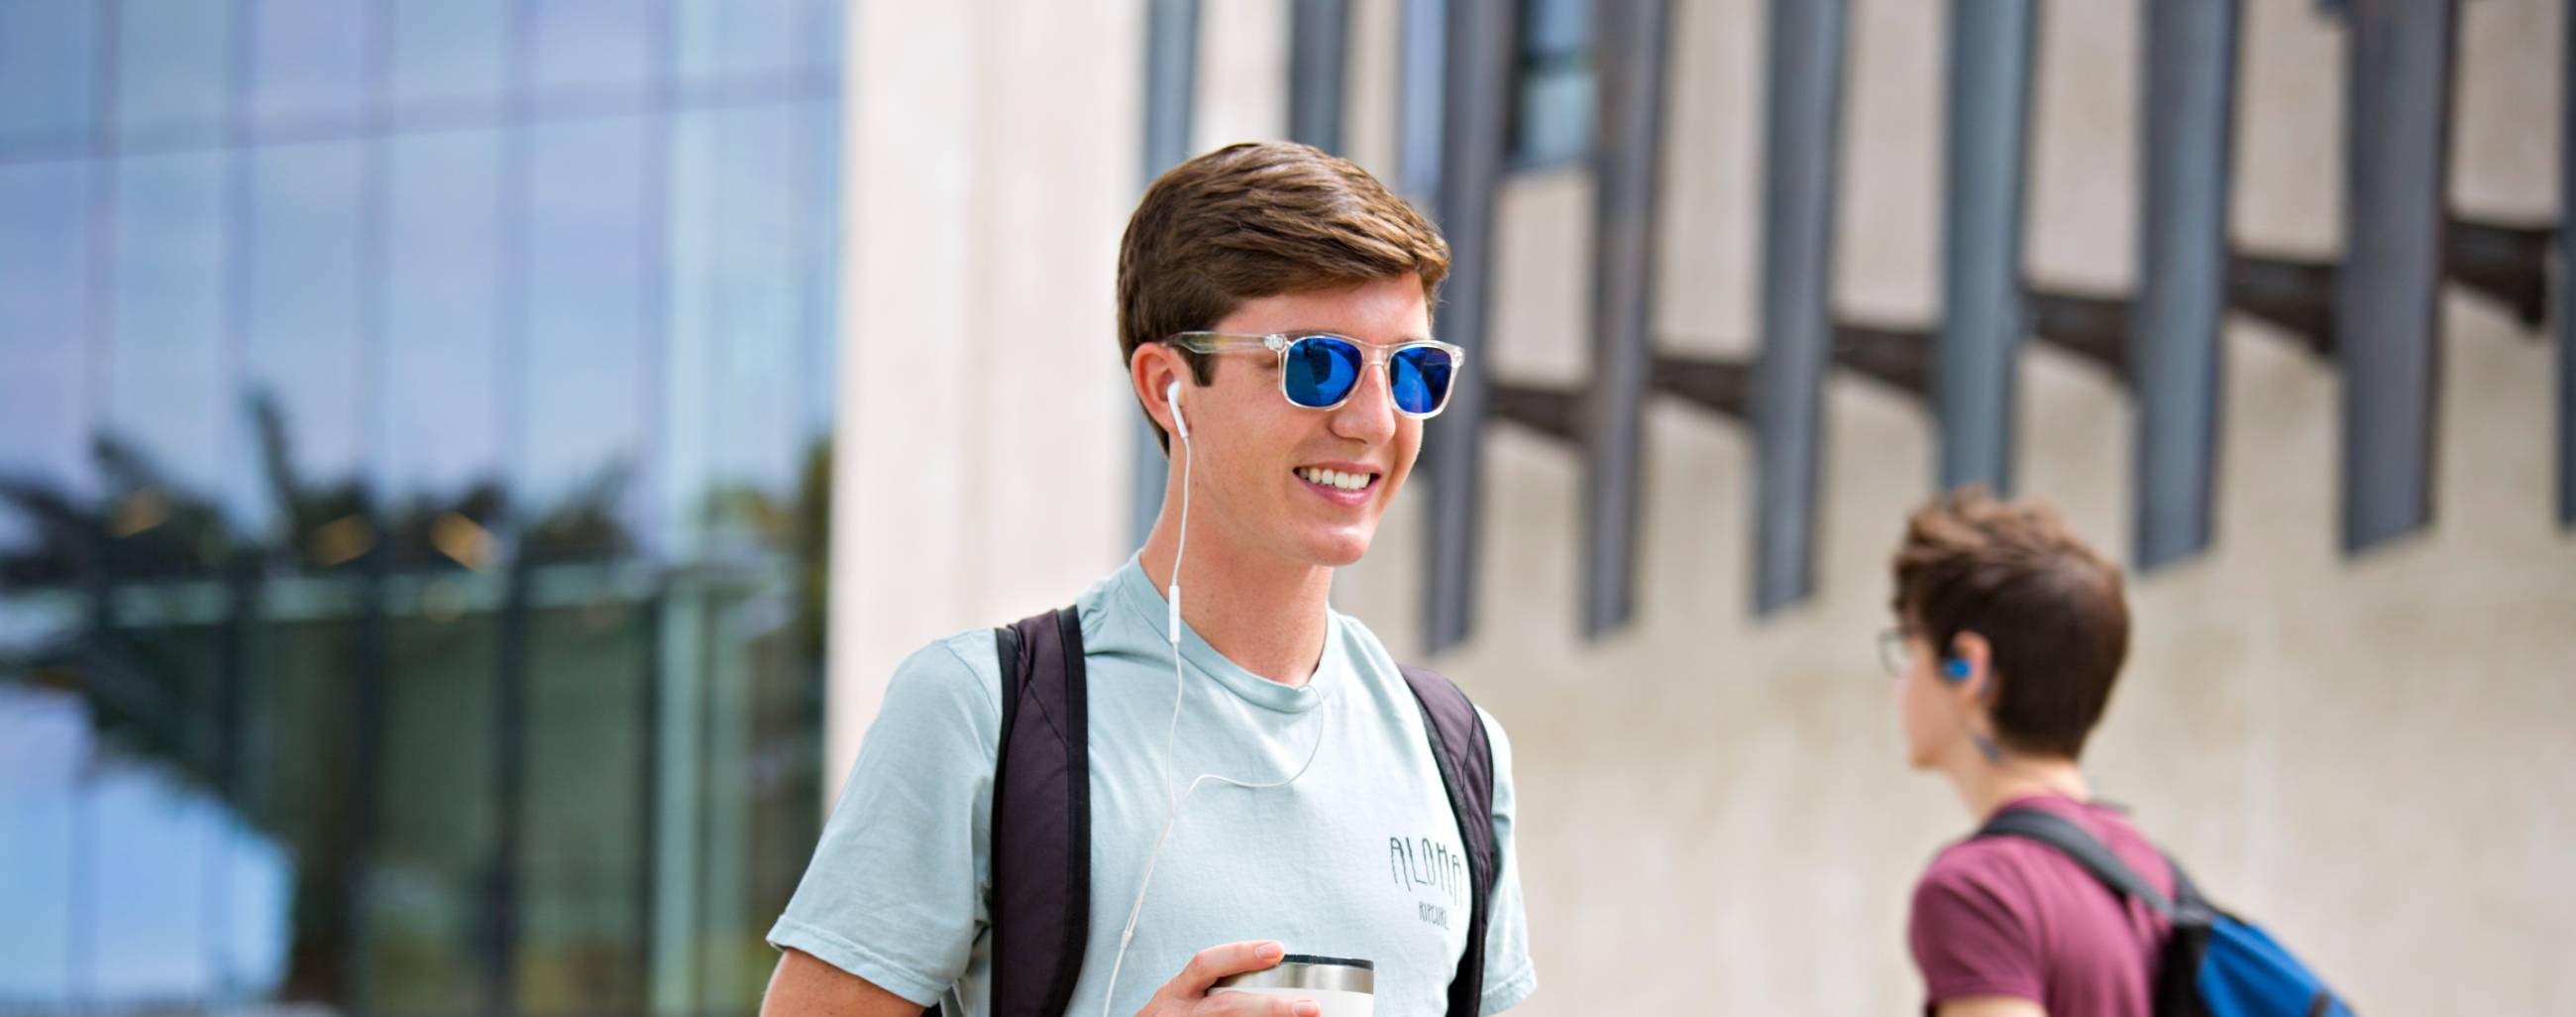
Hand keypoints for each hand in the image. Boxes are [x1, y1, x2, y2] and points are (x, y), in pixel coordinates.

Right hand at [1135, 940, 1319, 1016]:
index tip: (1276, 949)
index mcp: (1176, 993)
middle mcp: (1180, 1013)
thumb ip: (1211, 988)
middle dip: (1270, 1006)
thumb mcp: (1178, 999)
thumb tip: (1268, 970)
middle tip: (1308, 1007)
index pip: (1206, 964)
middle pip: (1227, 1006)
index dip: (1239, 955)